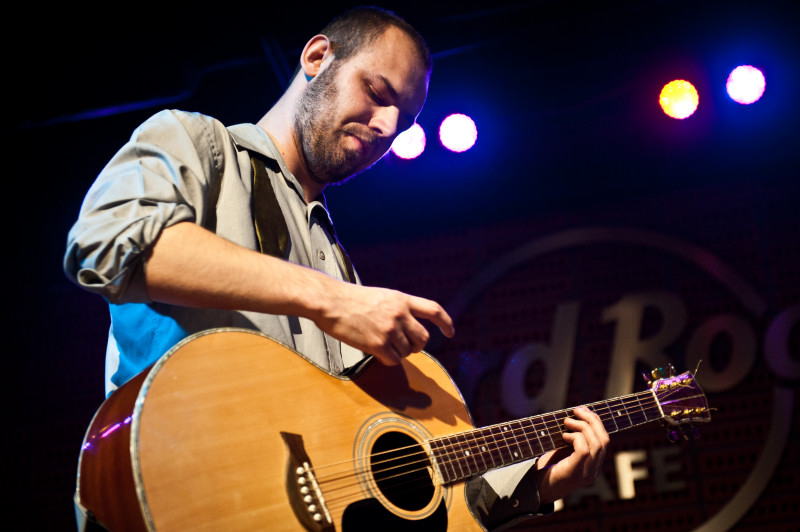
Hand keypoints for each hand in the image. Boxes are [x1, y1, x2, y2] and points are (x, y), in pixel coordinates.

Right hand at [314, 283, 454, 365]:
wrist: (331, 303)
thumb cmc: (351, 299)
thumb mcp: (381, 296)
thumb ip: (397, 308)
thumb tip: (408, 326)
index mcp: (402, 300)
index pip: (434, 309)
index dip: (446, 322)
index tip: (450, 332)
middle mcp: (400, 314)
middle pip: (424, 338)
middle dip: (417, 346)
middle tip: (406, 347)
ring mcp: (390, 330)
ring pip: (408, 352)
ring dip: (399, 353)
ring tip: (383, 346)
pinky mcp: (378, 344)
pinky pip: (394, 360)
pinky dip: (388, 360)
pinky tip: (377, 353)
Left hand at [535, 406, 608, 503]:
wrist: (535, 491)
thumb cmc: (547, 469)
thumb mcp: (563, 452)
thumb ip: (571, 440)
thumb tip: (572, 417)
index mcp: (594, 465)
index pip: (604, 440)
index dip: (596, 422)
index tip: (583, 410)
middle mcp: (594, 470)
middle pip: (604, 440)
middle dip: (592, 420)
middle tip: (577, 410)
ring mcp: (587, 473)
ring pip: (596, 444)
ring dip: (582, 426)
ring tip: (567, 422)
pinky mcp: (575, 473)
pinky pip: (584, 450)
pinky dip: (575, 438)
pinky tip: (564, 436)